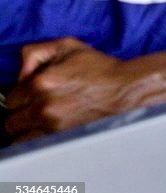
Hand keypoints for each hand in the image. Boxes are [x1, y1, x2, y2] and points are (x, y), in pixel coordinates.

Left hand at [3, 38, 148, 140]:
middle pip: (11, 121)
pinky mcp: (62, 138)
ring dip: (27, 129)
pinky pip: (33, 145)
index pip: (9, 98)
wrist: (126, 90)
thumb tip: (20, 72)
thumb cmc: (100, 69)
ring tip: (43, 120)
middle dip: (22, 113)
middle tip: (37, 107)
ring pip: (19, 136)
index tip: (31, 95)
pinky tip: (48, 129)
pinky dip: (37, 139)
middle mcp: (43, 106)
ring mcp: (52, 125)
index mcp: (41, 82)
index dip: (21, 95)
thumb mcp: (68, 46)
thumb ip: (35, 52)